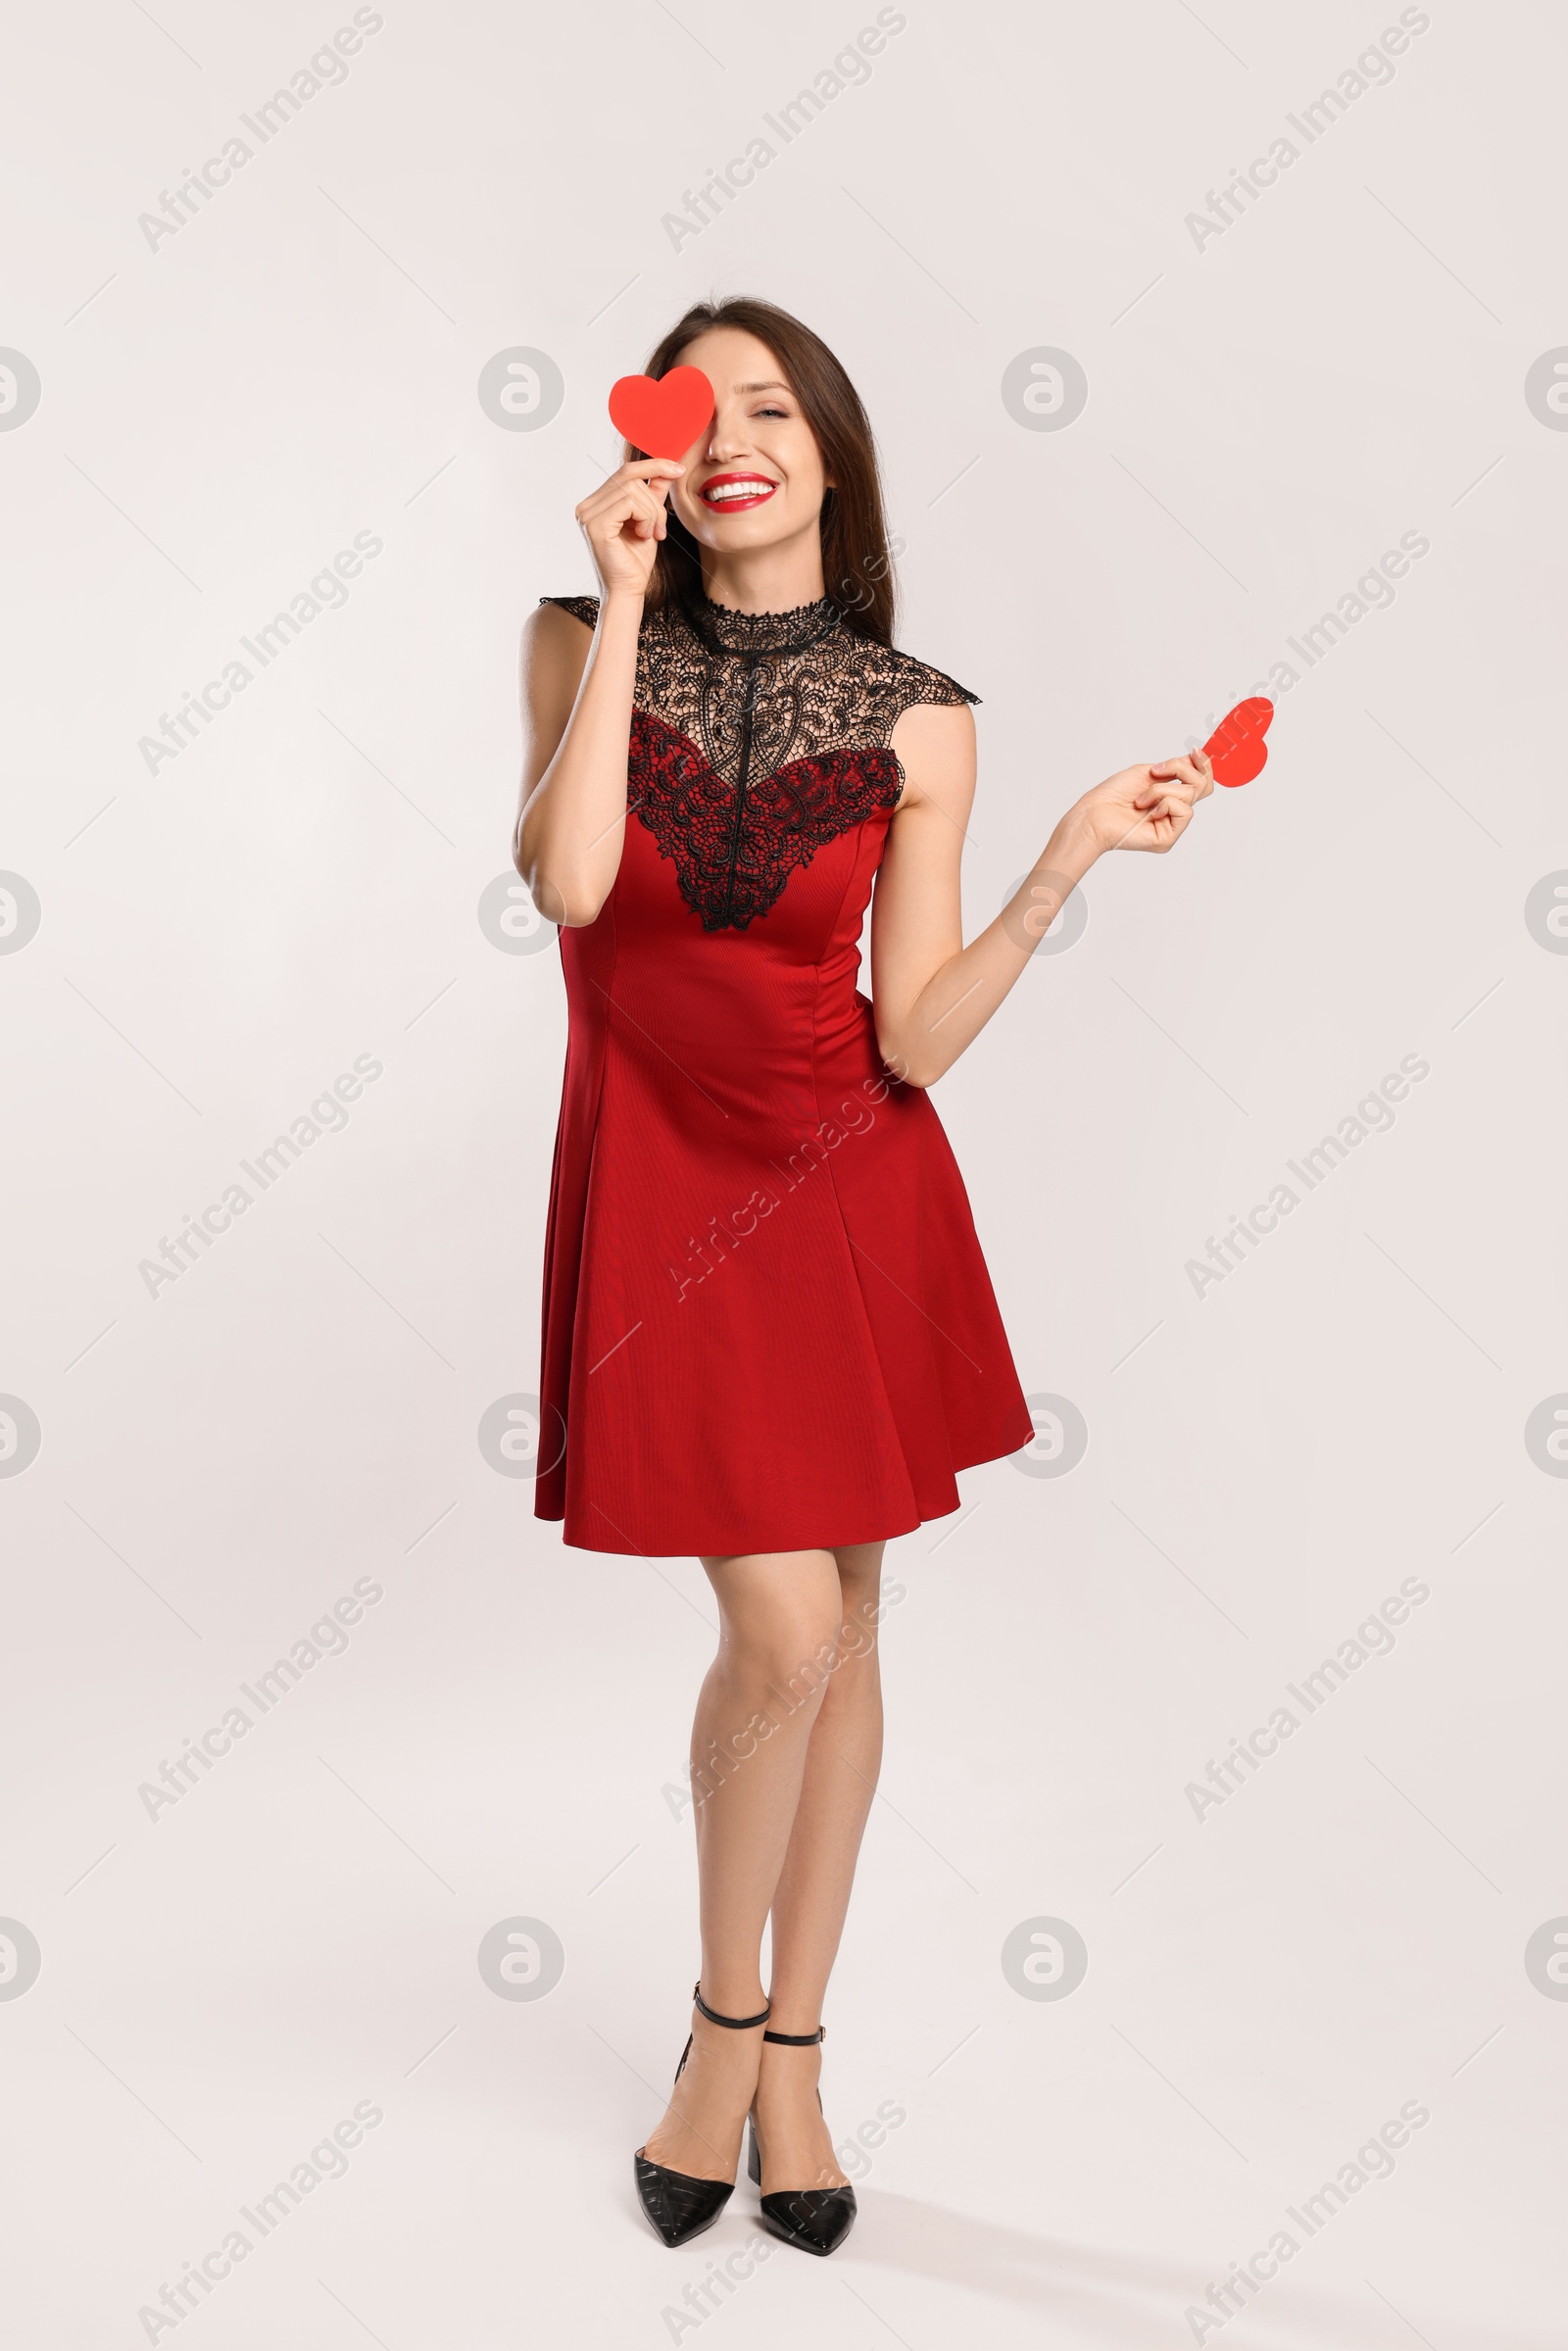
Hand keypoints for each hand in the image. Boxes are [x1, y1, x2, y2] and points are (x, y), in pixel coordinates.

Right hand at [575, 457, 684, 597]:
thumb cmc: (636, 561)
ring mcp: (587, 514)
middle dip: (655, 501)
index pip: (625, 471)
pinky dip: (645, 518)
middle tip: (661, 528)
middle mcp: (587, 506)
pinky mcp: (595, 524)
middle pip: (630, 477)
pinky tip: (644, 536)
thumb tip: (668, 467)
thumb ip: (654, 493)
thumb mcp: (650, 519)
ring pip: (632, 489)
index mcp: (597, 503)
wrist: (628, 591)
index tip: (678, 469)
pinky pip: (629, 503)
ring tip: (651, 535)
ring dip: (652, 513)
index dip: (653, 465)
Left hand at [1076, 751, 1212, 855]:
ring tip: (1141, 798)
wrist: (1094, 814)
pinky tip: (1147, 810)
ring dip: (1161, 789)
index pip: (1201, 782)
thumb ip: (1175, 767)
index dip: (1203, 765)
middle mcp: (1173, 812)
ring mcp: (1171, 826)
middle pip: (1202, 786)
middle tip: (1158, 771)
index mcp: (1169, 796)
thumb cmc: (1112, 795)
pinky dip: (1164, 803)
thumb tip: (1196, 758)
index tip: (1194, 751)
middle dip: (1182, 770)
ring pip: (1190, 795)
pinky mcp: (1168, 838)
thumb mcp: (1148, 772)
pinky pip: (1184, 811)